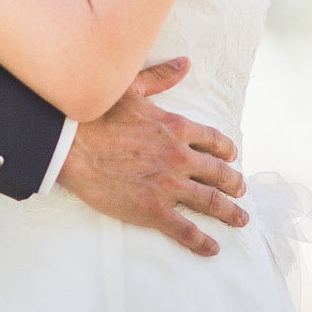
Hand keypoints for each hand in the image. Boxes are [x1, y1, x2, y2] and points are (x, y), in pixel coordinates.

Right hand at [56, 58, 247, 257]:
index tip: (232, 158)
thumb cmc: (97, 114)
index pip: (214, 141)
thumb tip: (185, 63)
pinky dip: (202, 241)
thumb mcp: (132, 88)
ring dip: (229, 212)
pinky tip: (212, 247)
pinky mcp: (153, 210)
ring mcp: (168, 186)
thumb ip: (161, 77)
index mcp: (177, 128)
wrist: (71, 145)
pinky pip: (186, 230)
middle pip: (219, 173)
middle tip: (241, 192)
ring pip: (210, 202)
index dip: (227, 151)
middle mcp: (180, 157)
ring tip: (240, 219)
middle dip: (234, 184)